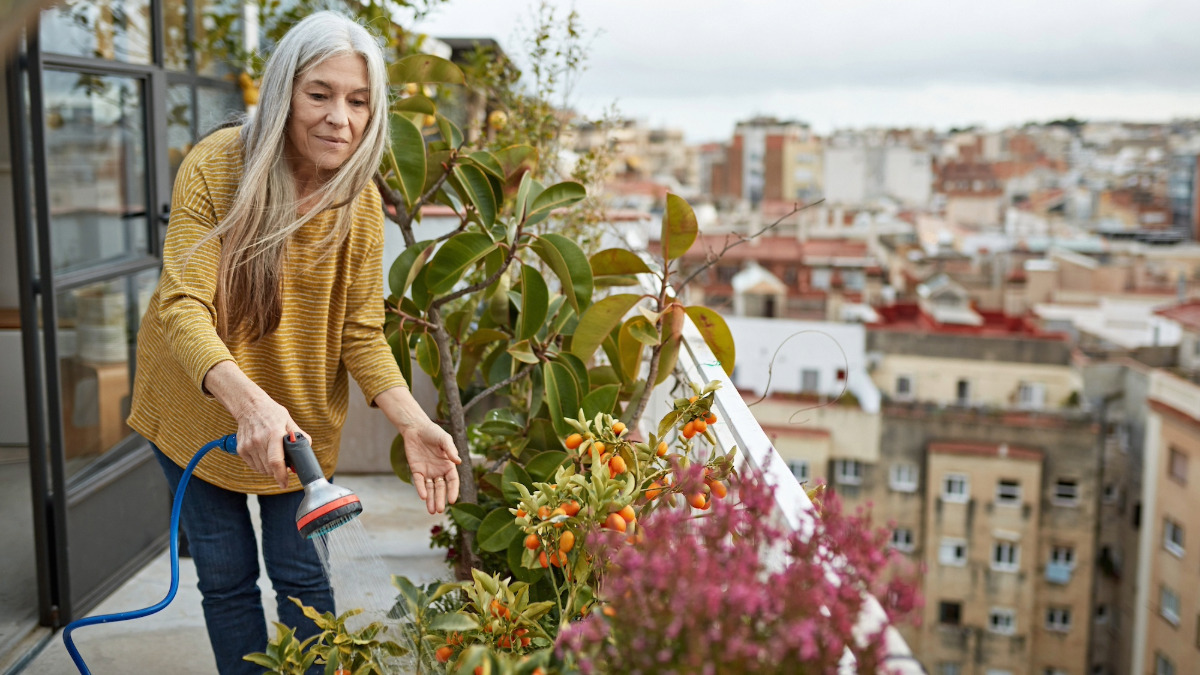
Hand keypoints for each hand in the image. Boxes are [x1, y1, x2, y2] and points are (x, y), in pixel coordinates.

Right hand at [205, 360, 301, 488]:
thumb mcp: (288, 420)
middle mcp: (259, 441)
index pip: (276, 461)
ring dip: (270, 469)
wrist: (249, 406)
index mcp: (273, 434)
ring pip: (261, 469)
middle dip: (278, 472)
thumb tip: (306, 449)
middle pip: (269, 468)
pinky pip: (253, 466)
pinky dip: (261, 465)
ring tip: (274, 458)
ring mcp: (248, 446)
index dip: (281, 476)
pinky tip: (265, 456)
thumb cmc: (271, 413)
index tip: (285, 484)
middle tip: (284, 466)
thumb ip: (299, 435)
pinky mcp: (241, 449)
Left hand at [404, 420, 460, 513]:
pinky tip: (423, 497)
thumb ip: (450, 450)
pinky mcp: (416, 470)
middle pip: (441, 488)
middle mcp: (439, 471)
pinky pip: (419, 482)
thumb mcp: (444, 439)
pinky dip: (421, 489)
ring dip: (431, 500)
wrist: (416, 428)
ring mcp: (427, 472)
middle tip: (440, 510)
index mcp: (448, 465)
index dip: (453, 491)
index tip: (452, 500)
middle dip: (441, 499)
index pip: (453, 481)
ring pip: (430, 489)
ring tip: (432, 511)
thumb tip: (458, 462)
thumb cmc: (433, 432)